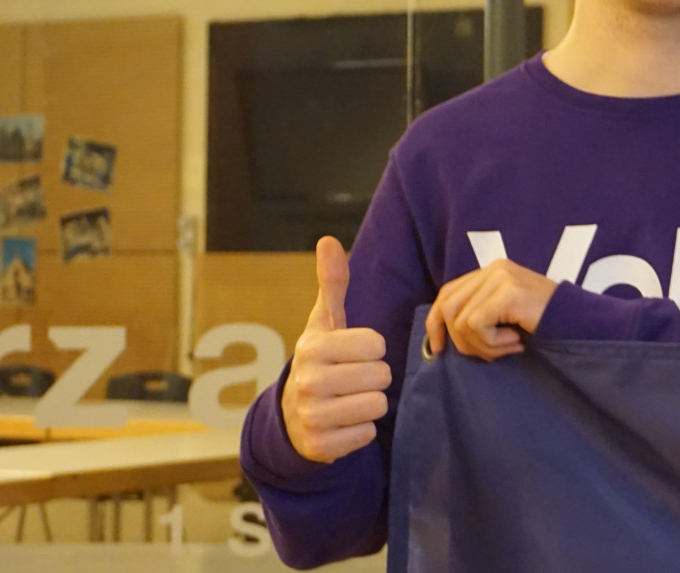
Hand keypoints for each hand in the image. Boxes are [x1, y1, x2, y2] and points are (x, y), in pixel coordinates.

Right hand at [282, 236, 390, 463]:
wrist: (290, 416)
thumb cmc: (321, 360)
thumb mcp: (325, 322)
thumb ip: (332, 283)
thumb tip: (328, 240)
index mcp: (313, 348)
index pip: (376, 345)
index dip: (373, 349)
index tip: (354, 353)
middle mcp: (308, 382)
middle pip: (381, 375)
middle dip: (374, 377)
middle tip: (353, 378)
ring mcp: (312, 417)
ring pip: (378, 404)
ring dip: (370, 403)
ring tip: (349, 398)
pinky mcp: (321, 447)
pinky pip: (368, 433)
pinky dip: (361, 429)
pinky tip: (343, 422)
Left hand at [424, 259, 555, 360]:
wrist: (580, 325)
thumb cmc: (545, 326)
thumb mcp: (506, 316)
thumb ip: (480, 313)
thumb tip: (443, 335)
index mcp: (491, 271)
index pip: (447, 293)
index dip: (435, 322)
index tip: (438, 348)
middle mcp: (493, 269)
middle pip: (448, 307)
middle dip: (461, 341)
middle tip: (488, 355)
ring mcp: (501, 278)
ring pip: (461, 321)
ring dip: (482, 346)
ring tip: (509, 347)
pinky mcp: (508, 292)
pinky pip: (476, 326)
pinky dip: (492, 344)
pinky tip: (516, 343)